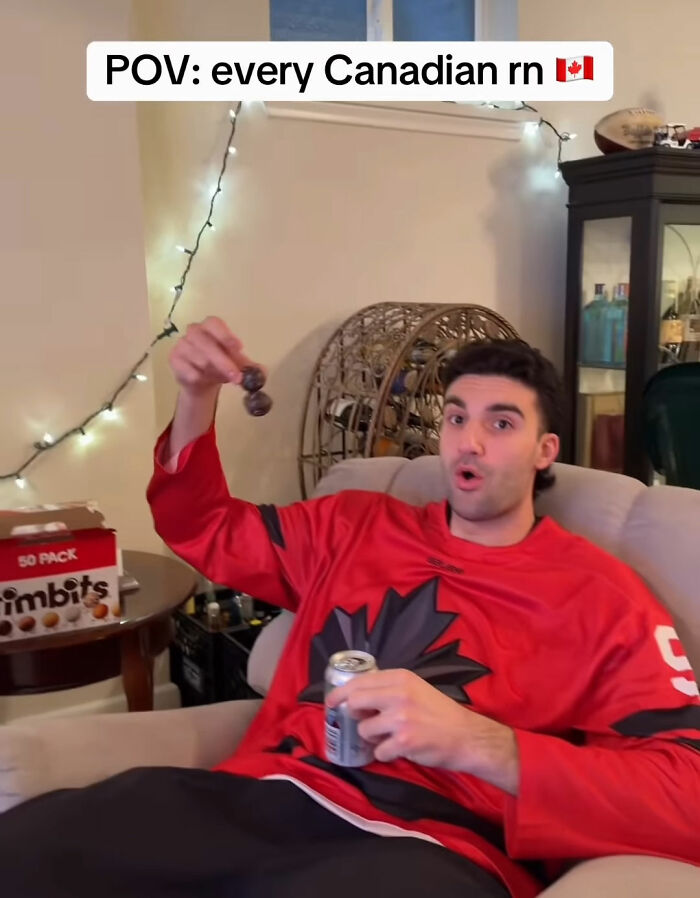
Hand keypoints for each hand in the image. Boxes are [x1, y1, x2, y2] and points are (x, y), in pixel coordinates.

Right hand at [168, 316, 264, 394]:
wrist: (200, 381)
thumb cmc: (220, 366)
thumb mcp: (237, 365)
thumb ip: (250, 367)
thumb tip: (262, 372)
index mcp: (210, 326)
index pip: (215, 324)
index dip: (226, 335)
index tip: (238, 348)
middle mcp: (194, 332)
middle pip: (207, 343)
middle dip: (224, 362)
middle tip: (237, 377)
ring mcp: (182, 345)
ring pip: (199, 359)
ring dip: (214, 372)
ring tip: (221, 378)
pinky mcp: (174, 359)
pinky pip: (188, 370)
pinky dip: (199, 378)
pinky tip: (203, 379)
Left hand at [326, 669, 518, 793]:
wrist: (466, 736)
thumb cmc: (441, 713)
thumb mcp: (417, 689)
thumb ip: (390, 688)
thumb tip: (358, 695)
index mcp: (401, 677)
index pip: (360, 680)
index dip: (340, 692)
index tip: (331, 701)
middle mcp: (399, 693)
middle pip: (355, 701)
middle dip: (353, 714)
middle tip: (361, 721)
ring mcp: (401, 717)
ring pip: (364, 729)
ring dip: (372, 737)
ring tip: (389, 737)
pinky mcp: (404, 740)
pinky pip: (378, 750)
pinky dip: (385, 753)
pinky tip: (399, 749)